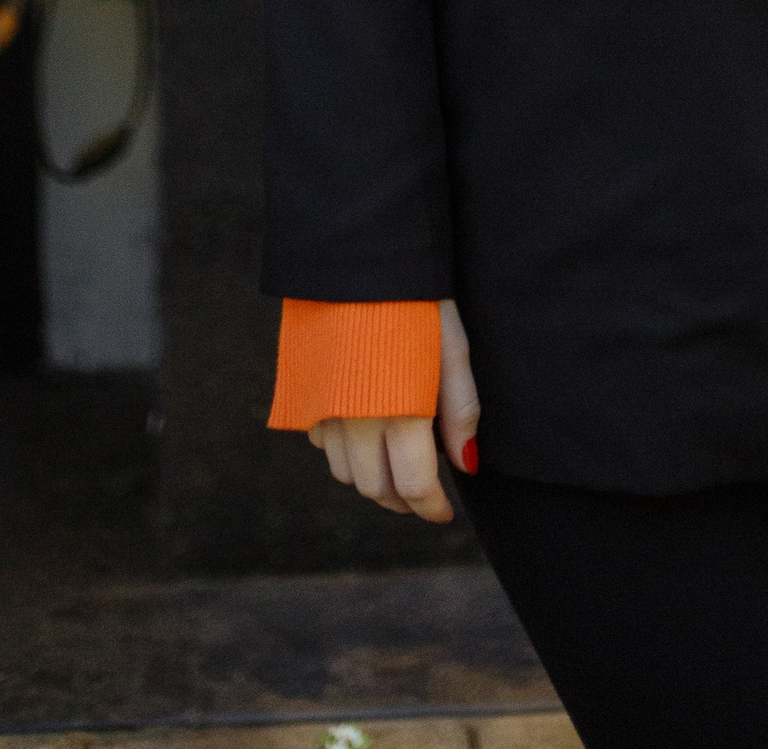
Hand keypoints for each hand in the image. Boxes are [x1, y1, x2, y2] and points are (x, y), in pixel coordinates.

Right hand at [308, 298, 481, 521]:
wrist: (354, 254)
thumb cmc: (414, 296)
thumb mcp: (451, 345)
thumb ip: (460, 409)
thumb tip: (466, 464)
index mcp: (398, 411)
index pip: (414, 485)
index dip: (431, 507)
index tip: (445, 513)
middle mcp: (353, 420)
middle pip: (376, 488)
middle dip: (403, 498)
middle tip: (424, 488)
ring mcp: (321, 409)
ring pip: (345, 473)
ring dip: (373, 478)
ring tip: (398, 461)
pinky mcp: (301, 395)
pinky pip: (323, 444)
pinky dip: (345, 451)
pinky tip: (365, 429)